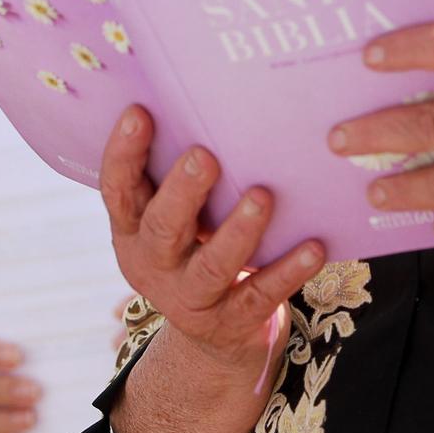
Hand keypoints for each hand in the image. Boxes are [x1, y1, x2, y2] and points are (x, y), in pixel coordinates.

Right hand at [99, 106, 323, 382]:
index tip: (140, 113)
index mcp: (132, 230)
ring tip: (262, 196)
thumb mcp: (173, 217)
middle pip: (163, 227)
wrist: (214, 336)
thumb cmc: (195, 245)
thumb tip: (202, 96)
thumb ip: (175, 174)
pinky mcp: (232, 321)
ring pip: (212, 266)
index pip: (118, 190)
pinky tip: (315, 246)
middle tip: (204, 156)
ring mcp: (191, 297)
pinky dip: (289, 271)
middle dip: (183, 192)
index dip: (124, 154)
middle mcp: (153, 264)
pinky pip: (261, 295)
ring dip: (238, 231)